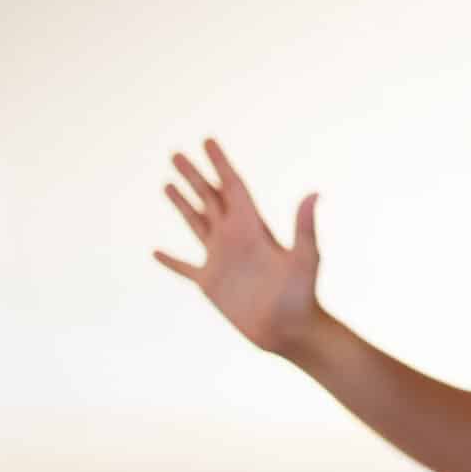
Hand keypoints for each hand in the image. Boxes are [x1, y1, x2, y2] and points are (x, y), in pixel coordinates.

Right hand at [153, 140, 323, 357]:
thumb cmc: (302, 296)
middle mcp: (235, 238)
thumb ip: (305, 227)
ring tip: (167, 183)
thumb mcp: (304, 258)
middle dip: (194, 176)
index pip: (233, 187)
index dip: (220, 163)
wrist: (291, 331)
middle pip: (209, 199)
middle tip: (176, 153)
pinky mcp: (210, 283)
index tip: (208, 140)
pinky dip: (170, 260)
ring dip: (182, 204)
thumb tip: (315, 193)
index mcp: (253, 228)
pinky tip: (155, 252)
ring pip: (197, 223)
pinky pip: (184, 268)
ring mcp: (221, 259)